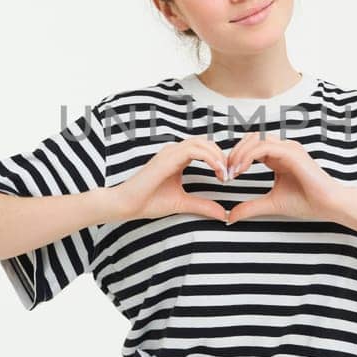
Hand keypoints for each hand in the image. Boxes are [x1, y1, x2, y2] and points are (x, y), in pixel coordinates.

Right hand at [108, 135, 229, 221]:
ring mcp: (170, 153)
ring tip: (225, 173)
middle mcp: (174, 152)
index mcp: (178, 158)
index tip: (227, 177)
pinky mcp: (167, 158)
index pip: (204, 148)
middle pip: (206, 142)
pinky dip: (209, 158)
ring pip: (202, 143)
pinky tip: (217, 171)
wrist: (127, 205)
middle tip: (230, 174)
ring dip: (217, 156)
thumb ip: (203, 205)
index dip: (219, 159)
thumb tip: (224, 214)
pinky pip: (194, 150)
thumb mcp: (183, 203)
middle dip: (222, 155)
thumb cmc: (148, 202)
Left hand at [224, 131, 356, 224]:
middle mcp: (284, 148)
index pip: (252, 146)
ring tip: (233, 171)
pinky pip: (264, 147)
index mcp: (279, 157)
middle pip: (251, 138)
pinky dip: (248, 156)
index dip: (236, 157)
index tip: (228, 176)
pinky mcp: (292, 153)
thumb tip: (230, 217)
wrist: (328, 205)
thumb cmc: (307, 202)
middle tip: (227, 171)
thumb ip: (251, 207)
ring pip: (256, 139)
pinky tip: (241, 170)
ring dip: (240, 153)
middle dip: (235, 152)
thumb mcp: (271, 204)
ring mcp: (288, 148)